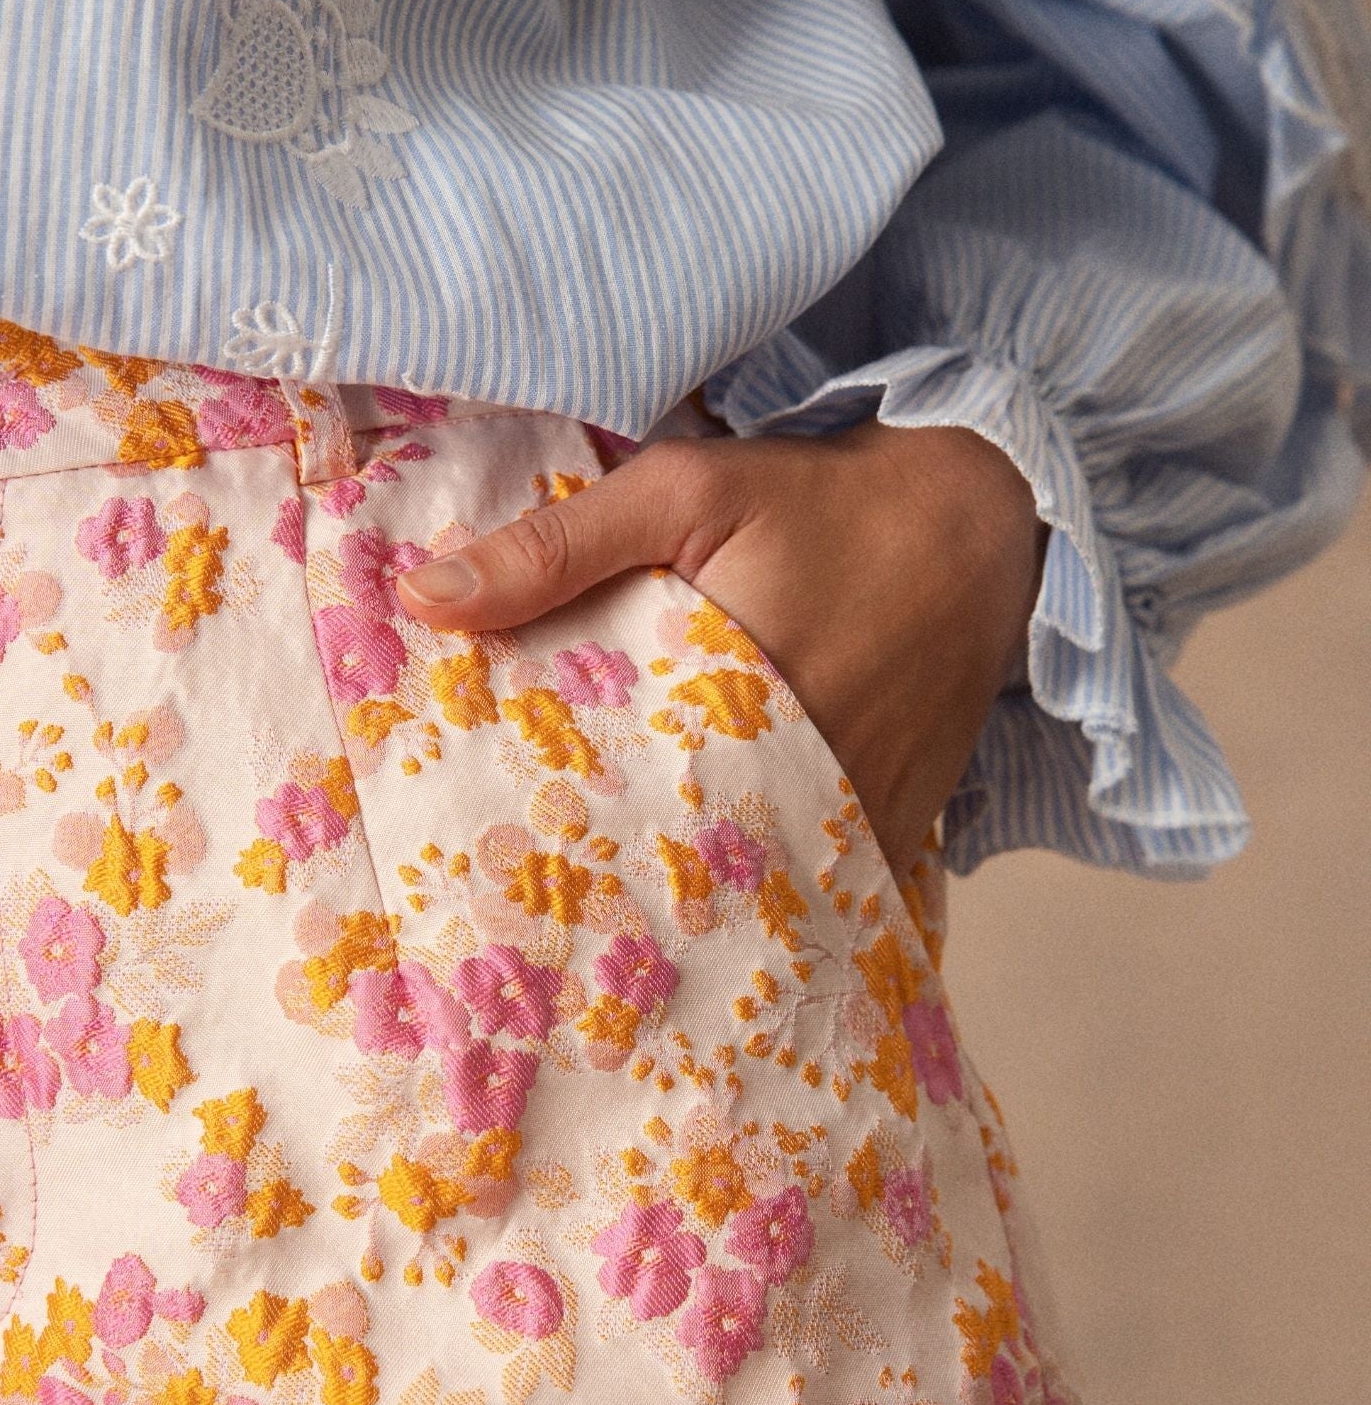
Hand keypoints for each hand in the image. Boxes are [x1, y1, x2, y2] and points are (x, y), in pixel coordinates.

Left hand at [395, 418, 1048, 878]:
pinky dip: (770, 885)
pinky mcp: (899, 825)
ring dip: (692, 892)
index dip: (553, 839)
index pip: (618, 809)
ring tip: (608, 914)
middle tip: (532, 901)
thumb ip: (554, 546)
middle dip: (614, 881)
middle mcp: (804, 783)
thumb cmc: (819, 499)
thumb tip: (424, 598)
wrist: (980, 515)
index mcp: (735, 710)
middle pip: (684, 866)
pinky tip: (714, 892)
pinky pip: (820, 881)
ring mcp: (859, 815)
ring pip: (753, 886)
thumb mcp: (682, 490)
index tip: (489, 859)